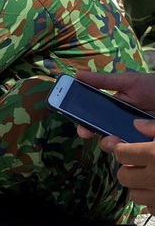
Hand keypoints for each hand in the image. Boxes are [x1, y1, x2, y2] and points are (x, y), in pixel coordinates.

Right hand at [74, 71, 154, 211]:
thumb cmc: (152, 86)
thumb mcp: (127, 82)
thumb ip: (103, 81)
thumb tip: (77, 75)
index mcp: (112, 112)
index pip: (93, 123)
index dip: (85, 127)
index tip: (82, 130)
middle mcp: (121, 126)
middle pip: (105, 138)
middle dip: (103, 140)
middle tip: (107, 138)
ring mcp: (136, 136)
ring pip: (122, 148)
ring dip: (120, 146)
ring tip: (124, 140)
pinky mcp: (148, 143)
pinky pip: (139, 151)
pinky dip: (138, 149)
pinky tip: (139, 143)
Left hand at [102, 120, 154, 210]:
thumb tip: (135, 124)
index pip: (121, 153)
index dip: (122, 149)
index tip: (123, 147)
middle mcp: (154, 178)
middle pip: (123, 176)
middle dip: (128, 168)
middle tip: (141, 163)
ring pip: (133, 194)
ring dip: (139, 185)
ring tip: (152, 176)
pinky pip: (149, 208)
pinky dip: (152, 200)